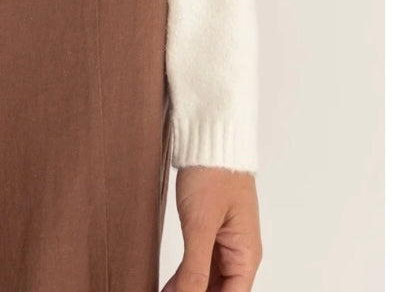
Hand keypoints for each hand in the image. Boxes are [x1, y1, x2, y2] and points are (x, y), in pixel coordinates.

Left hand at [162, 166, 262, 290]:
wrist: (208, 135)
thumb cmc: (213, 172)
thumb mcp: (200, 224)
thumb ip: (195, 267)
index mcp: (246, 254)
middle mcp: (239, 253)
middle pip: (220, 291)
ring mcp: (224, 242)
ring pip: (209, 281)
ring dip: (189, 289)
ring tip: (165, 291)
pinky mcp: (209, 231)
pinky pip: (200, 264)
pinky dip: (186, 276)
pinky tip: (169, 284)